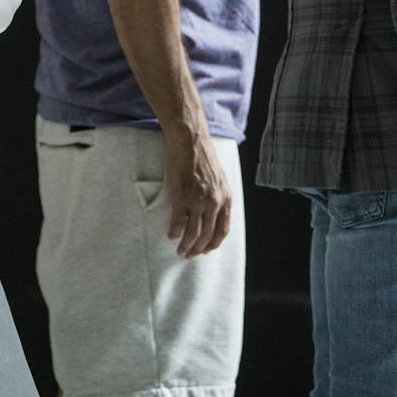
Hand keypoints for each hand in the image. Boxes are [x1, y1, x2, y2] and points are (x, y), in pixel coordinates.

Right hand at [163, 132, 232, 258]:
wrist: (190, 142)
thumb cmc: (202, 157)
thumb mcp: (219, 179)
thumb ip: (218, 196)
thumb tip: (213, 213)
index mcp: (225, 199)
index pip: (222, 230)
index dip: (214, 243)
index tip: (206, 250)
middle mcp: (214, 203)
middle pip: (207, 235)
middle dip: (198, 249)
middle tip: (189, 255)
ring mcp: (198, 201)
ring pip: (193, 232)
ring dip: (186, 245)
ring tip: (180, 251)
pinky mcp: (182, 197)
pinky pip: (178, 221)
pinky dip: (175, 232)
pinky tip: (171, 236)